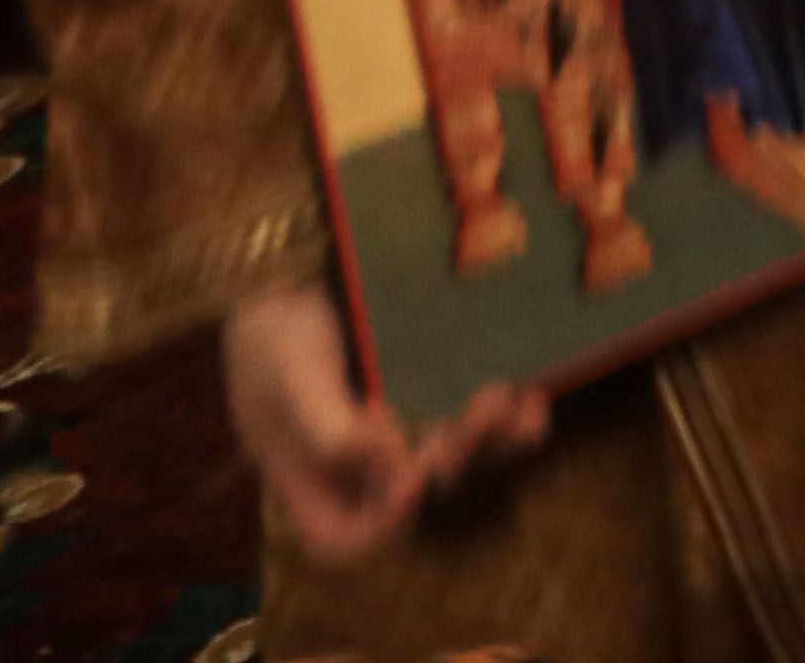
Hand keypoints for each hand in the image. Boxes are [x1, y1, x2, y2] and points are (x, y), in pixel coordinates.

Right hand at [217, 279, 543, 568]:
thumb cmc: (274, 331)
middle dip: (454, 457)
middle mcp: (360, 463)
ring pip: (458, 457)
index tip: (408, 481)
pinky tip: (530, 394)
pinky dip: (511, 417)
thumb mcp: (288, 382)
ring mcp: (400, 426)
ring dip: (490, 438)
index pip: (342, 539)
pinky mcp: (433, 387)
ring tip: (506, 398)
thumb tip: (398, 467)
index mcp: (309, 477)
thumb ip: (332, 433)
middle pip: (416, 491)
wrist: (291, 264)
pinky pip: (480, 419)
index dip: (379, 528)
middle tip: (478, 410)